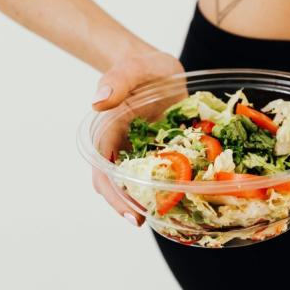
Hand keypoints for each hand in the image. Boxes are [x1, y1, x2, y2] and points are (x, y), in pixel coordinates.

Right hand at [89, 49, 184, 226]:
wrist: (161, 68)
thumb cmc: (143, 67)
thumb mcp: (133, 67)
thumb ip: (117, 79)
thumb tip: (98, 100)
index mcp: (108, 134)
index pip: (103, 172)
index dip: (114, 195)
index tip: (131, 213)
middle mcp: (123, 150)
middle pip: (119, 187)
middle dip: (132, 207)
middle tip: (152, 223)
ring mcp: (144, 155)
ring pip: (143, 186)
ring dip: (154, 203)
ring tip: (174, 219)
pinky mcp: (165, 155)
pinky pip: (168, 176)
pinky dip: (175, 188)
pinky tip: (191, 198)